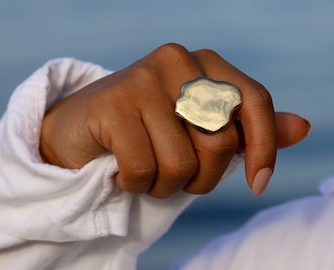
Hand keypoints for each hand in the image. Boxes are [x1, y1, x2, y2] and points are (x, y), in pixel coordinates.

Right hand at [40, 43, 310, 197]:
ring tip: (145, 172)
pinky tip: (120, 170)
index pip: (254, 102)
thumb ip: (248, 129)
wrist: (83, 130)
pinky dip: (135, 184)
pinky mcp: (112, 103)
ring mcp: (142, 79)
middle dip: (202, 179)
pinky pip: (143, 168)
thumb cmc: (147, 132)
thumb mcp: (201, 129)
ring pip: (181, 163)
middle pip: (220, 142)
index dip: (264, 148)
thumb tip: (302, 127)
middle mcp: (176, 62)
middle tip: (175, 176)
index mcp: (203, 64)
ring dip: (165, 185)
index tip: (257, 184)